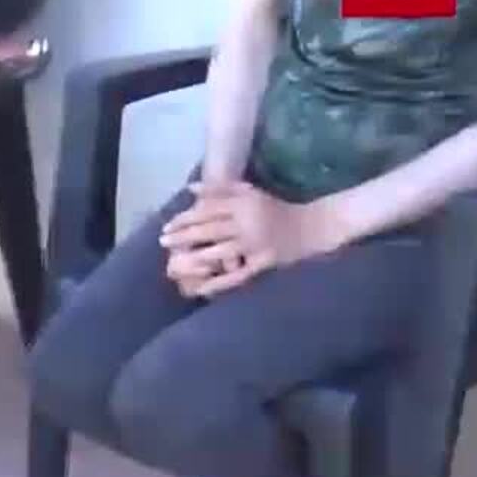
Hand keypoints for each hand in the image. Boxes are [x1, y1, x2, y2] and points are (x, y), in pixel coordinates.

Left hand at [158, 180, 343, 298]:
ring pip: (220, 251)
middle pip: (209, 230)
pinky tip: (202, 288)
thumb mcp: (251, 193)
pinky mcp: (264, 261)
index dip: (184, 218)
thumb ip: (221, 189)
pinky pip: (238, 274)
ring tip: (177, 263)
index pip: (207, 210)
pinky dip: (220, 282)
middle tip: (163, 242)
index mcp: (244, 203)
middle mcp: (248, 222)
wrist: (313, 226)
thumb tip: (190, 188)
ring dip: (196, 258)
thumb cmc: (276, 208)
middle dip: (183, 237)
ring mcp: (256, 243)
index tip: (167, 226)